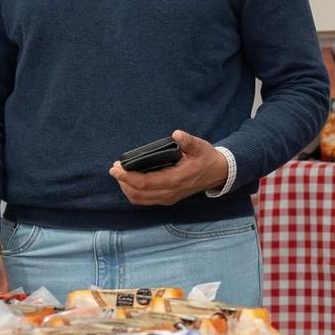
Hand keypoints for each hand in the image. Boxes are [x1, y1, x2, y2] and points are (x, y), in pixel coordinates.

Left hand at [110, 131, 229, 206]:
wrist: (218, 173)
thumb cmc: (206, 158)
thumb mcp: (200, 146)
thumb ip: (188, 141)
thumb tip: (176, 134)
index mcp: (175, 180)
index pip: (145, 183)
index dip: (127, 177)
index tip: (116, 167)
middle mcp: (170, 192)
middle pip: (138, 193)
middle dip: (123, 182)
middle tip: (115, 168)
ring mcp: (168, 198)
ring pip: (140, 199)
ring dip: (127, 188)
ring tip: (121, 175)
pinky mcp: (168, 199)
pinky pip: (145, 200)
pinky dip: (134, 193)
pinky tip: (131, 182)